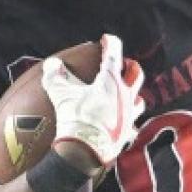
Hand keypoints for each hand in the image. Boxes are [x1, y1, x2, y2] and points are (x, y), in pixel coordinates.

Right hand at [42, 33, 144, 166]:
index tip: (106, 39)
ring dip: (133, 94)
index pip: (115, 55)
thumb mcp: (61, 94)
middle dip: (129, 67)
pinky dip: (128, 123)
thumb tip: (52, 65)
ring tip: (126, 94)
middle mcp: (125, 96)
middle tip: (123, 64)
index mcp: (111, 81)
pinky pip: (132, 127)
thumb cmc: (75, 118)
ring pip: (139, 101)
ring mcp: (128, 116)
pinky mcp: (127, 134)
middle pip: (135, 75)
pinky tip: (122, 125)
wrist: (85, 151)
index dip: (111, 43)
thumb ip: (55, 76)